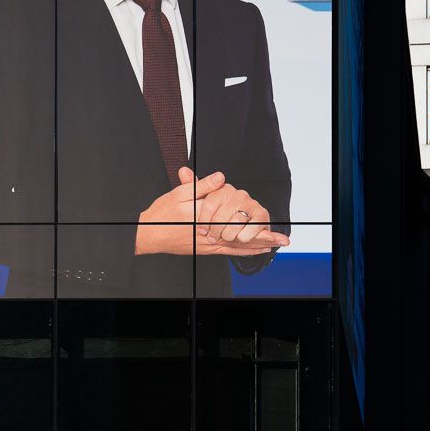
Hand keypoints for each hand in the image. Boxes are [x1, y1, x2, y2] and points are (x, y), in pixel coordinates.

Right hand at [135, 168, 285, 255]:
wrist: (148, 234)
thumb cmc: (161, 213)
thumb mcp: (179, 194)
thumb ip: (201, 186)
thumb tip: (221, 178)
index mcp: (204, 217)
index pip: (234, 220)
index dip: (254, 223)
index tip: (270, 225)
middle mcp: (208, 234)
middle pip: (241, 237)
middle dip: (262, 238)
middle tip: (281, 241)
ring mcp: (206, 244)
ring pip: (235, 246)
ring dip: (255, 246)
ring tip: (273, 246)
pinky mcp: (203, 249)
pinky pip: (226, 251)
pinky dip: (241, 252)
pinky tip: (251, 251)